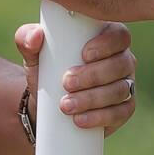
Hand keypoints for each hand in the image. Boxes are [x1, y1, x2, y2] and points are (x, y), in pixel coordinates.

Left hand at [14, 20, 139, 135]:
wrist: (48, 105)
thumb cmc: (47, 70)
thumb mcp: (34, 54)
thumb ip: (27, 38)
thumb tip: (35, 35)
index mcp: (107, 38)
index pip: (119, 35)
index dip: (106, 44)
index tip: (84, 54)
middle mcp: (122, 59)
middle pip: (120, 64)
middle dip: (93, 75)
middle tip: (66, 83)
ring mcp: (126, 84)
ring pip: (120, 90)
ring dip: (93, 98)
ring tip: (66, 105)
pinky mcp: (124, 109)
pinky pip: (121, 113)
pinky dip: (100, 117)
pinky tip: (80, 120)